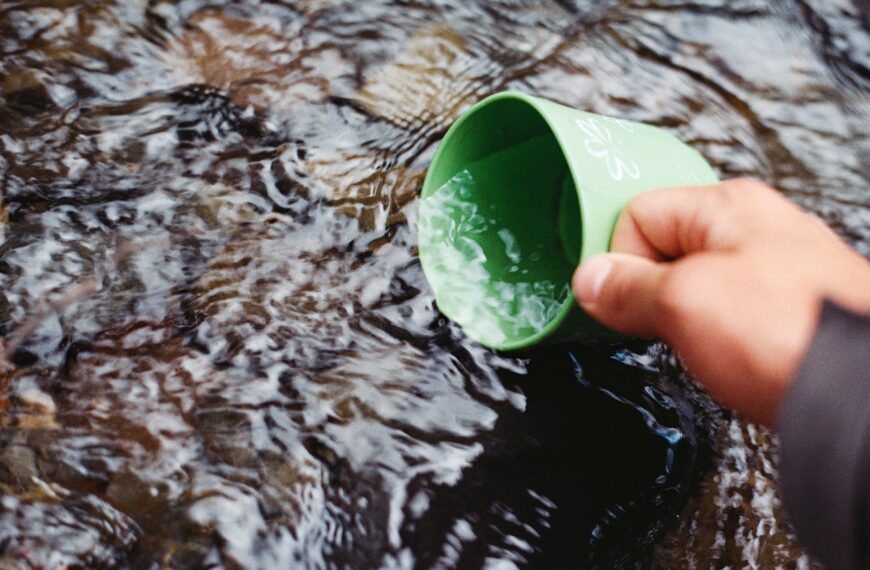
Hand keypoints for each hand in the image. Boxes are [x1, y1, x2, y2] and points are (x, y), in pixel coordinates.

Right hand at [572, 178, 869, 424]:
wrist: (865, 393)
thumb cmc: (793, 335)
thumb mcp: (685, 302)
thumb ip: (627, 288)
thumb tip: (591, 279)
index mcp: (727, 207)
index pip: (638, 213)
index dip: (619, 259)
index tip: (616, 300)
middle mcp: (756, 229)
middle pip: (666, 250)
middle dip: (650, 292)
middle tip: (662, 325)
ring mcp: (778, 272)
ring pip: (697, 287)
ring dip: (684, 320)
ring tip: (704, 346)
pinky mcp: (791, 314)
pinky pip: (729, 315)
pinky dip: (718, 339)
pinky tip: (731, 360)